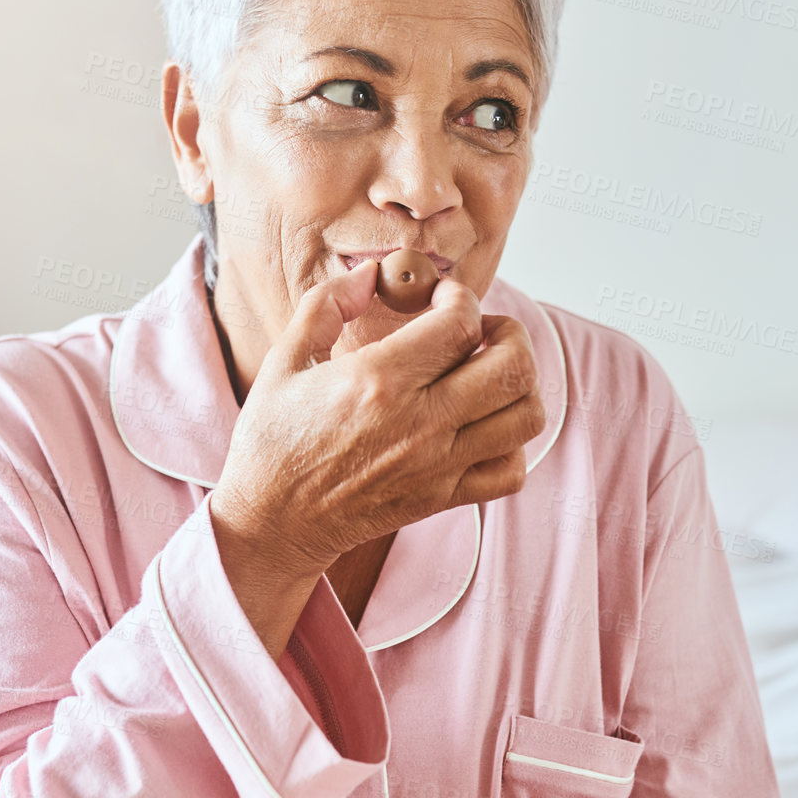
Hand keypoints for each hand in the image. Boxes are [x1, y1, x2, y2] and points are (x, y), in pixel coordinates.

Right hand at [210, 260, 545, 587]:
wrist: (272, 523)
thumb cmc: (273, 442)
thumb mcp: (283, 360)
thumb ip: (327, 305)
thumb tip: (371, 275)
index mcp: (378, 381)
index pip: (462, 323)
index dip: (461, 297)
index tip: (441, 299)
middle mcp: (420, 423)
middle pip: (513, 366)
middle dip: (509, 332)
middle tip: (480, 331)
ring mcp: (438, 465)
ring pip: (525, 416)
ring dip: (518, 385)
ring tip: (487, 375)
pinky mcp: (443, 498)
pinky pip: (511, 471)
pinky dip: (511, 444)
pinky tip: (481, 426)